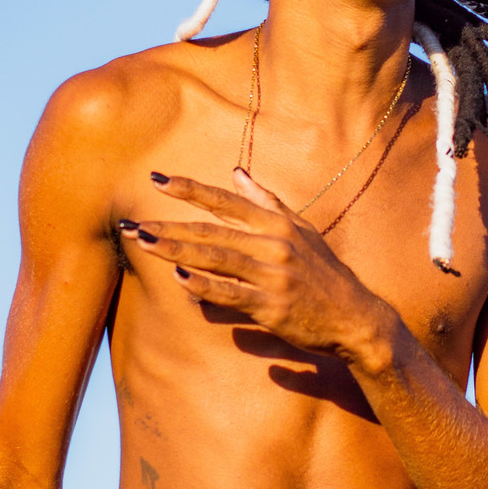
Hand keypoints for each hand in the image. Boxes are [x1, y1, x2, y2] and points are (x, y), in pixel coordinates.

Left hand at [120, 169, 395, 364]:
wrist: (354, 315)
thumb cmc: (324, 272)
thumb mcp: (301, 229)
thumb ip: (268, 201)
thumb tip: (237, 173)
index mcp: (277, 224)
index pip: (225, 201)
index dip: (190, 190)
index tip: (158, 180)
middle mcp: (273, 244)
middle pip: (211, 231)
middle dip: (169, 227)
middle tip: (133, 224)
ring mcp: (272, 274)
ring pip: (216, 258)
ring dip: (176, 251)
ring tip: (145, 243)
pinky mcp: (272, 305)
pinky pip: (231, 293)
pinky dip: (204, 286)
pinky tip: (179, 280)